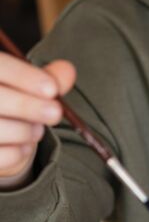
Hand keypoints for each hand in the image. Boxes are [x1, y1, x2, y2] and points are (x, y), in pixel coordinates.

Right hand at [0, 54, 75, 177]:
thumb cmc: (14, 106)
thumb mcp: (32, 88)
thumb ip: (51, 78)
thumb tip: (68, 71)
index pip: (0, 66)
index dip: (24, 76)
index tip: (52, 90)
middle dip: (29, 107)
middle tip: (56, 113)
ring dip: (26, 131)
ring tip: (37, 130)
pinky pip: (0, 155)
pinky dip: (18, 152)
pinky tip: (24, 146)